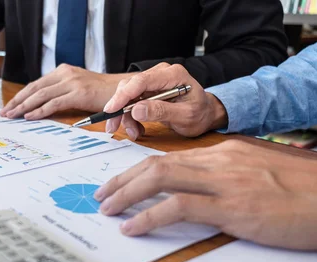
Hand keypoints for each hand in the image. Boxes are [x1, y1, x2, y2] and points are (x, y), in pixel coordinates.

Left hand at [0, 64, 134, 119]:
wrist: (125, 90)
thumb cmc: (102, 93)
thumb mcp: (78, 89)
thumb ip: (62, 94)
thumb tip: (45, 106)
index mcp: (63, 72)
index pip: (36, 84)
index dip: (21, 95)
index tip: (9, 106)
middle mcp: (65, 74)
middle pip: (34, 88)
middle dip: (17, 101)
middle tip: (5, 112)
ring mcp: (72, 83)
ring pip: (41, 95)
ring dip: (23, 106)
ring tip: (12, 116)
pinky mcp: (78, 94)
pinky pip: (54, 103)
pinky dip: (39, 110)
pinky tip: (29, 117)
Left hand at [94, 140, 316, 249]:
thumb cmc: (309, 192)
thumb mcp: (263, 177)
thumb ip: (231, 180)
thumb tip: (203, 194)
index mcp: (226, 154)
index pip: (169, 158)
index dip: (137, 171)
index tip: (119, 183)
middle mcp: (220, 162)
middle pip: (156, 164)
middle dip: (122, 180)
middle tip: (101, 195)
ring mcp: (225, 183)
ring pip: (160, 178)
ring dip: (126, 194)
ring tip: (107, 209)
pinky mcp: (234, 207)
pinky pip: (179, 207)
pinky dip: (149, 216)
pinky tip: (132, 227)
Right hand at [103, 63, 227, 138]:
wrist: (205, 113)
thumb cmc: (200, 114)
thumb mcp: (185, 116)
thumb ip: (162, 111)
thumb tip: (137, 110)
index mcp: (173, 75)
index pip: (141, 81)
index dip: (123, 95)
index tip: (111, 110)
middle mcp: (161, 74)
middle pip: (130, 86)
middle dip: (119, 108)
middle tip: (113, 127)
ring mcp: (154, 81)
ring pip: (128, 95)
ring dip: (125, 116)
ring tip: (134, 132)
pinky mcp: (149, 90)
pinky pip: (132, 101)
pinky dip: (130, 116)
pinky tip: (138, 128)